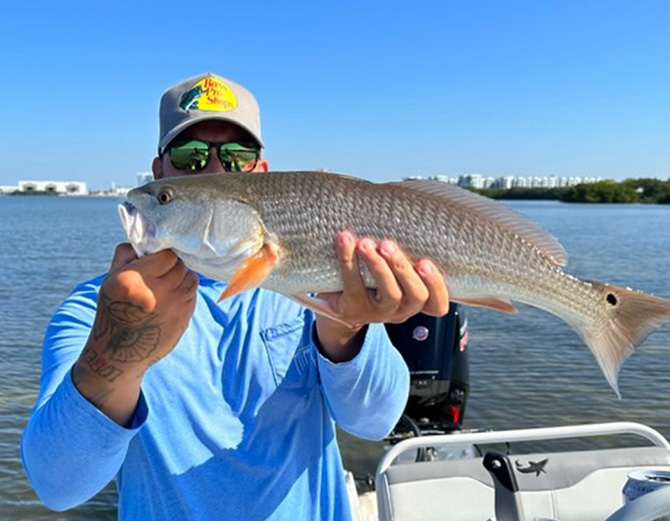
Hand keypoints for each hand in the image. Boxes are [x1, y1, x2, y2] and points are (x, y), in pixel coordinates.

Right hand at [72, 243, 197, 424]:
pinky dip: (185, 293)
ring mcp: (172, 308)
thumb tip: (146, 235)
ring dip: (181, 279)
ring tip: (167, 285)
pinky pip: (192, 296)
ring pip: (190, 279)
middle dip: (173, 267)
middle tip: (163, 273)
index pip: (167, 255)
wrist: (118, 353)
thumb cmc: (113, 310)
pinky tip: (171, 299)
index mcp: (132, 281)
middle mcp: (155, 294)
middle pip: (180, 266)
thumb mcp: (110, 280)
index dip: (164, 256)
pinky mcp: (183, 319)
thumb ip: (126, 255)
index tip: (158, 261)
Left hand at [315, 231, 448, 361]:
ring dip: (378, 265)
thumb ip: (404, 257)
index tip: (426, 262)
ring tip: (365, 244)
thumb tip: (409, 219)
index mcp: (415, 300)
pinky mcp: (353, 308)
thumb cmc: (373, 280)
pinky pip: (353, 285)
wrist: (337, 304)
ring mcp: (378, 312)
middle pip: (415, 295)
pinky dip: (348, 260)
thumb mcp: (393, 272)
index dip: (437, 286)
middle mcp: (401, 310)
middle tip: (388, 246)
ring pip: (389, 293)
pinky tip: (345, 240)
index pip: (437, 305)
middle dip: (404, 268)